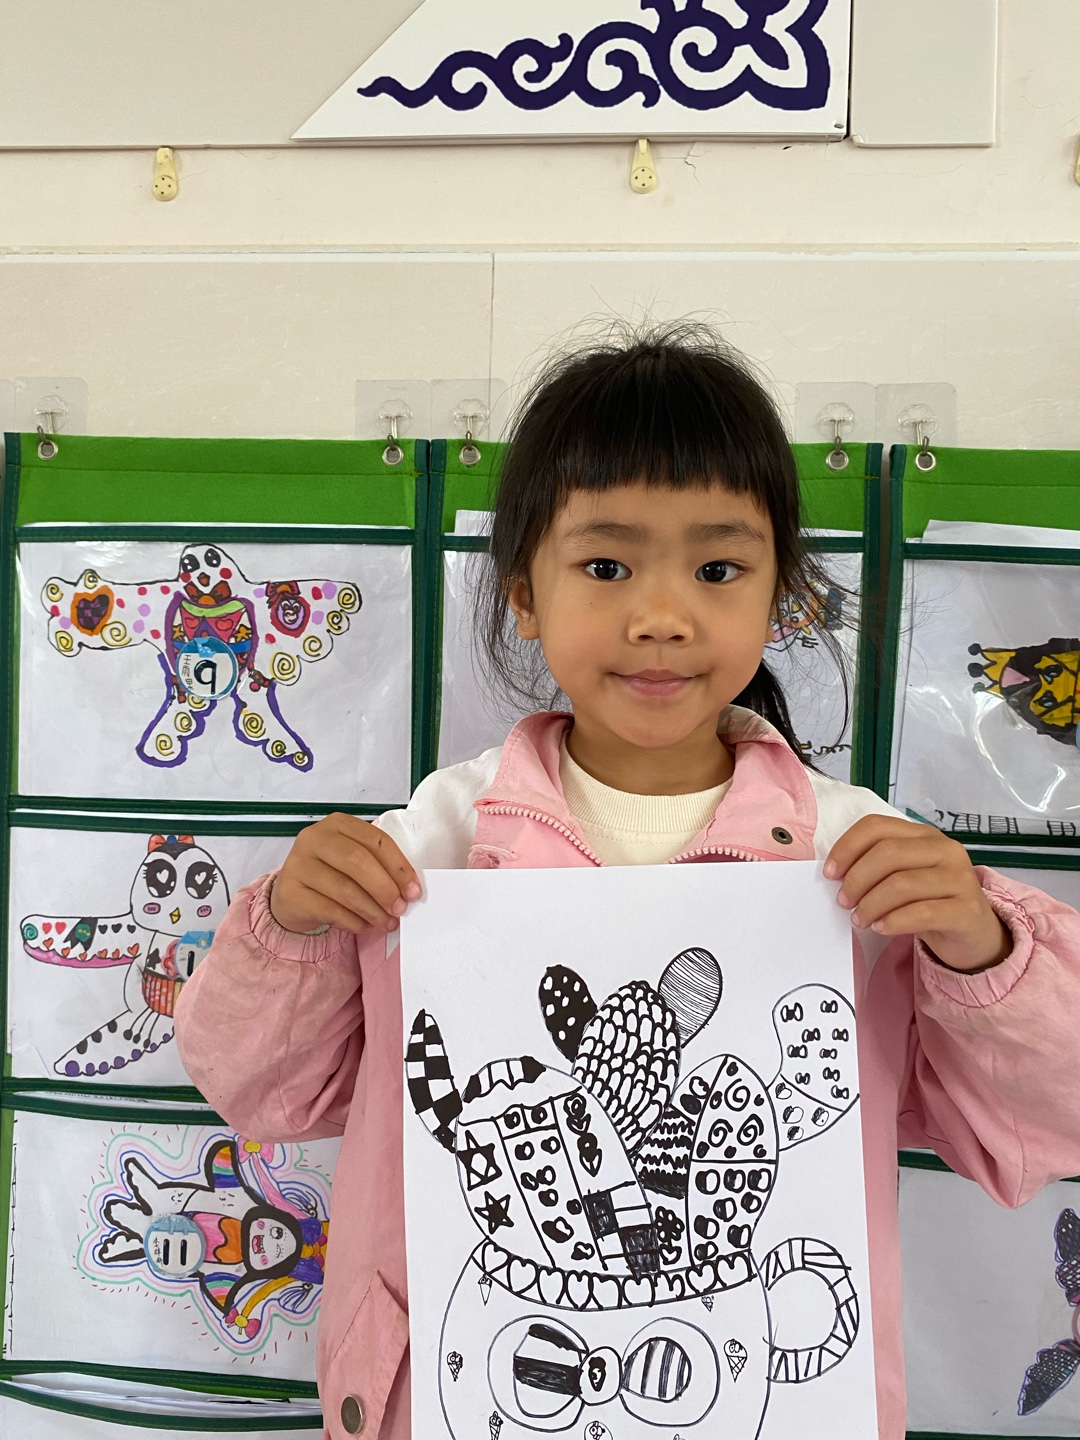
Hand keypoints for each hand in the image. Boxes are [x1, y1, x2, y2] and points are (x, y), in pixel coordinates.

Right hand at [269, 813, 420, 935]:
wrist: (293, 895)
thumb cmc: (331, 874)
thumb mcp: (353, 860)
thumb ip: (378, 866)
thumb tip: (408, 891)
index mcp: (338, 824)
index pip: (375, 840)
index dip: (399, 867)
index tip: (414, 890)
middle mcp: (314, 838)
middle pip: (358, 861)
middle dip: (385, 888)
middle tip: (400, 908)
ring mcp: (298, 864)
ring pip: (344, 888)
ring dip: (372, 910)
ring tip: (387, 922)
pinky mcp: (290, 892)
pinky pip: (329, 910)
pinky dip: (353, 921)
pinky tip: (363, 925)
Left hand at [824, 815, 1011, 972]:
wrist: (974, 934)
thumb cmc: (930, 901)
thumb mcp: (904, 877)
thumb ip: (878, 867)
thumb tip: (836, 874)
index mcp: (924, 835)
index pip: (877, 826)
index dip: (847, 847)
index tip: (829, 873)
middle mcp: (945, 850)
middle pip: (888, 853)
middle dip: (857, 879)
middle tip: (843, 902)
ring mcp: (960, 879)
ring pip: (903, 884)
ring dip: (871, 904)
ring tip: (859, 919)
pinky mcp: (968, 910)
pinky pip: (923, 912)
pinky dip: (894, 921)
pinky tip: (880, 928)